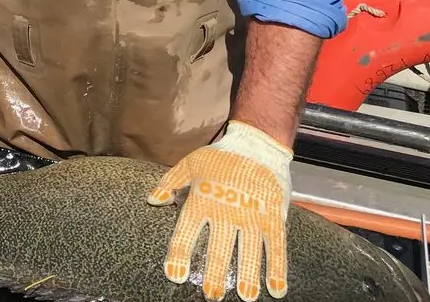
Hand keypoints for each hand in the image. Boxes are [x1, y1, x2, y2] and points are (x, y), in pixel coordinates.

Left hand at [147, 121, 292, 301]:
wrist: (257, 143)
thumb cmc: (221, 156)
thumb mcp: (190, 163)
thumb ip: (170, 182)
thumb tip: (152, 200)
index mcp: (203, 199)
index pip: (187, 230)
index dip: (180, 253)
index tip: (175, 275)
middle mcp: (226, 209)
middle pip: (220, 246)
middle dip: (216, 272)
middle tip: (212, 294)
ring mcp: (252, 213)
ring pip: (249, 249)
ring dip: (248, 274)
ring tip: (245, 297)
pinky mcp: (273, 215)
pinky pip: (276, 245)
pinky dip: (277, 268)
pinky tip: (276, 289)